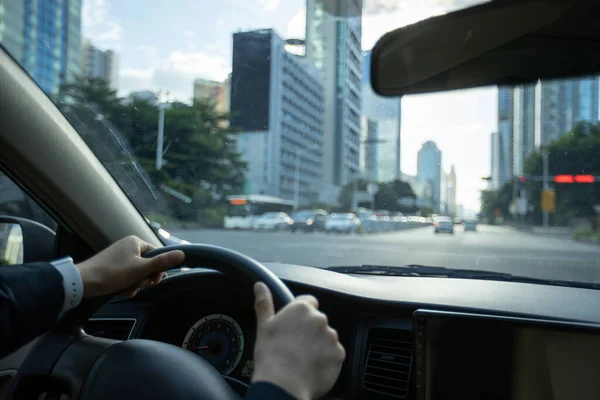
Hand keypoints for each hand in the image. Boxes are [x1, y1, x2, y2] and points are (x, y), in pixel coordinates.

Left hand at [76, 235, 184, 297]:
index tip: (153, 280)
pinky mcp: (112, 266)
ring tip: (127, 289)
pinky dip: (127, 284)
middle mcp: (128, 246)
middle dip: (145, 278)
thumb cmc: (112, 273)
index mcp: (136, 242)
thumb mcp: (141, 269)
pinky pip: (127, 275)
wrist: (83, 282)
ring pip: (138, 272)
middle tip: (138, 284)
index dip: (158, 269)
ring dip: (136, 283)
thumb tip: (182, 254)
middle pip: (148, 264)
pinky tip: (122, 290)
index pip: (157, 254)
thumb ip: (162, 262)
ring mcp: (120, 256)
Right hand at [251, 282, 345, 399]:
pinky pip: (335, 354)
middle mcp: (319, 319)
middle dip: (310, 331)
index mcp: (301, 309)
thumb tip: (260, 285)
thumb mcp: (264, 326)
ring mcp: (331, 336)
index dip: (301, 315)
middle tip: (296, 346)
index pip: (309, 302)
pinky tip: (313, 367)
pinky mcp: (339, 353)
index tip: (294, 326)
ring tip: (303, 359)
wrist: (283, 384)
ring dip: (319, 345)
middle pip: (318, 321)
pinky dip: (327, 360)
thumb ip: (264, 303)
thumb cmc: (271, 356)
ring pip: (327, 338)